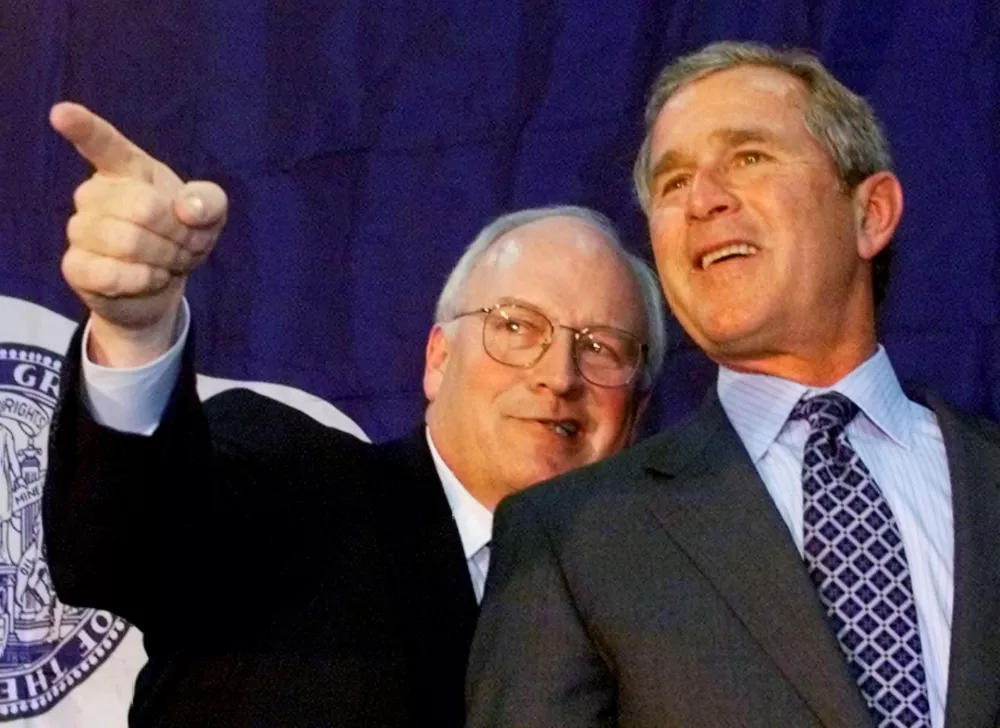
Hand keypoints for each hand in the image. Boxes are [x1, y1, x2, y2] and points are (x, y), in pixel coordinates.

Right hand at [50, 102, 227, 364]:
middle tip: (185, 243)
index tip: (61, 113)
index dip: (82, 127)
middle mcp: (94, 193)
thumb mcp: (209, 214)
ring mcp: (80, 229)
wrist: (164, 281)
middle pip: (143, 209)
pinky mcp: (76, 266)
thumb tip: (187, 208)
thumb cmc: (181, 233)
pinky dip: (143, 280)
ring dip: (165, 258)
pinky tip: (149, 277)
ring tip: (168, 260)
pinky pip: (110, 274)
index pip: (101, 142)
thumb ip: (208, 201)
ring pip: (129, 243)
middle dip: (178, 233)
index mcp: (124, 167)